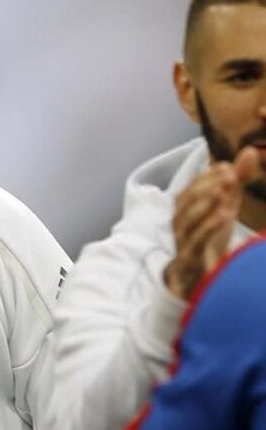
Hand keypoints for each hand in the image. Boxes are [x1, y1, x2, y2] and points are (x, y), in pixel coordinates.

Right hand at [164, 147, 257, 299]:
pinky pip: (196, 240)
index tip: (228, 167)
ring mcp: (182, 239)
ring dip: (205, 202)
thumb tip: (250, 150)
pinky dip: (209, 226)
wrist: (193, 278)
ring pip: (188, 218)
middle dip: (207, 185)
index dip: (209, 176)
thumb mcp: (225, 206)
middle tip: (230, 175)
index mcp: (185, 207)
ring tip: (224, 190)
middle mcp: (180, 221)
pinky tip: (224, 216)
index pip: (192, 186)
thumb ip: (236, 181)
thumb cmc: (208, 237)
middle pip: (187, 199)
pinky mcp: (190, 257)